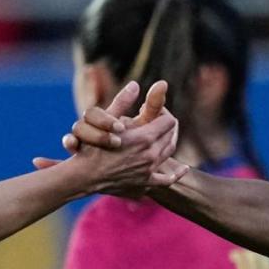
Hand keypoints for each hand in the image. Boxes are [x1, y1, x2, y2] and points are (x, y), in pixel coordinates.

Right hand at [35, 81, 185, 194]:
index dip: (162, 113)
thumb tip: (134, 84)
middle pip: (170, 135)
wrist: (85, 176)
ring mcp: (149, 171)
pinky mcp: (146, 184)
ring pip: (168, 152)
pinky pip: (168, 179)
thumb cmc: (92, 146)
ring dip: (167, 142)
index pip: (168, 120)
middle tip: (156, 122)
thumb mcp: (107, 120)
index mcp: (145, 138)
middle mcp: (151, 155)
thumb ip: (122, 101)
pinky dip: (177, 174)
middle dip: (165, 126)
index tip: (152, 111)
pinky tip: (183, 169)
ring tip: (163, 137)